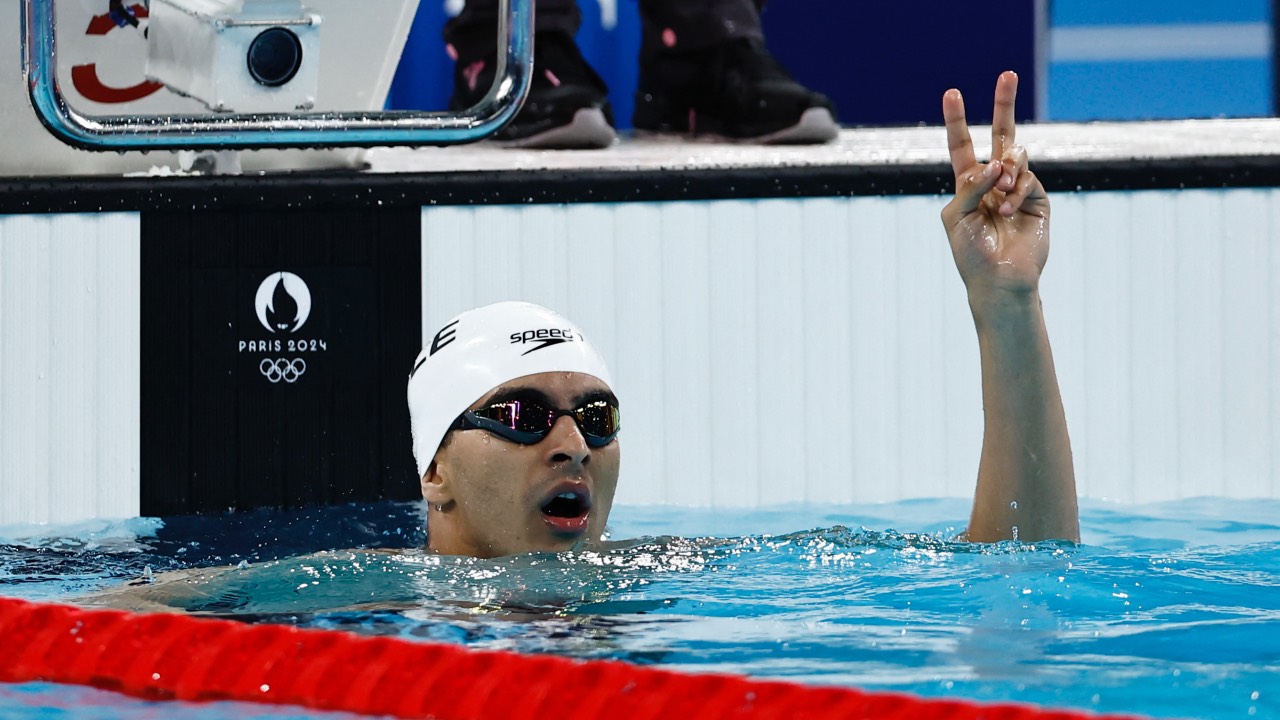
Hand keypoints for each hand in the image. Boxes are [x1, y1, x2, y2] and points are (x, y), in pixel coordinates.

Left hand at [941, 71, 1048, 302]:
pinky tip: (1007, 210)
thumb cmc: (971, 253)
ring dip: (1005, 171)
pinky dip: (1015, 191)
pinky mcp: (1038, 199)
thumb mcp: (957, 216)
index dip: (957, 120)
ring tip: (999, 194)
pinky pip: (1027, 179)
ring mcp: (1017, 189)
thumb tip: (995, 163)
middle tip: (1007, 73)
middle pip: (1001, 135)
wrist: (1000, 281)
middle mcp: (993, 182)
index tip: (951, 93)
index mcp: (968, 185)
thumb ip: (970, 186)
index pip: (962, 145)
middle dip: (1004, 104)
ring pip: (1015, 157)